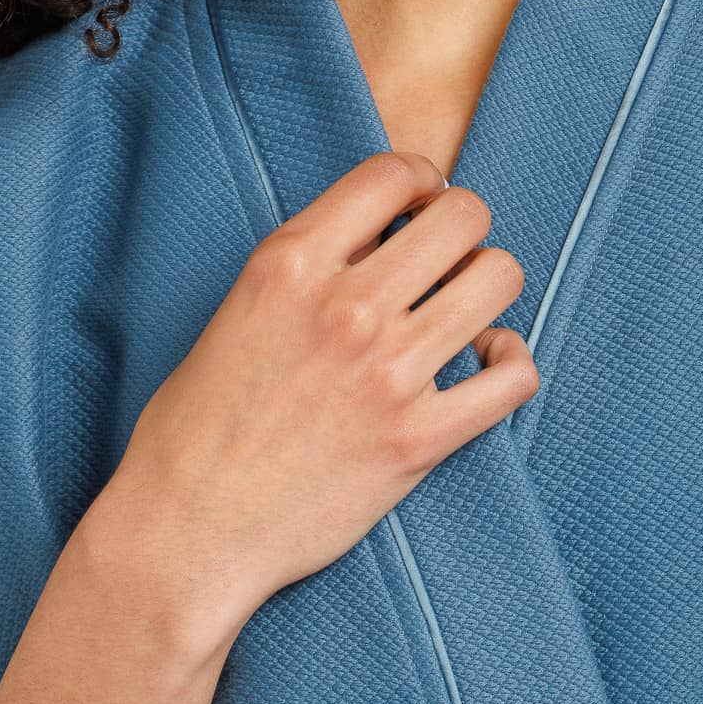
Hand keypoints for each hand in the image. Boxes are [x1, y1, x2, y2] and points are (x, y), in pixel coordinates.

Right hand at [86, 149, 538, 659]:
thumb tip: (368, 250)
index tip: (420, 212)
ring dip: (490, 292)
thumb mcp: (233, 316)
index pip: (393, 172)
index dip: (422, 184)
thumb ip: (301, 275)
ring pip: (498, 279)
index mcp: (289, 264)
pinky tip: (488, 369)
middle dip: (464, 235)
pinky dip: (512, 364)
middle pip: (463, 217)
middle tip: (447, 270)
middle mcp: (345, 307)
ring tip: (467, 318)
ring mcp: (387, 373)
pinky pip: (513, 377)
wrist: (188, 531)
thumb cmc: (192, 435)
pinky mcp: (418, 440)